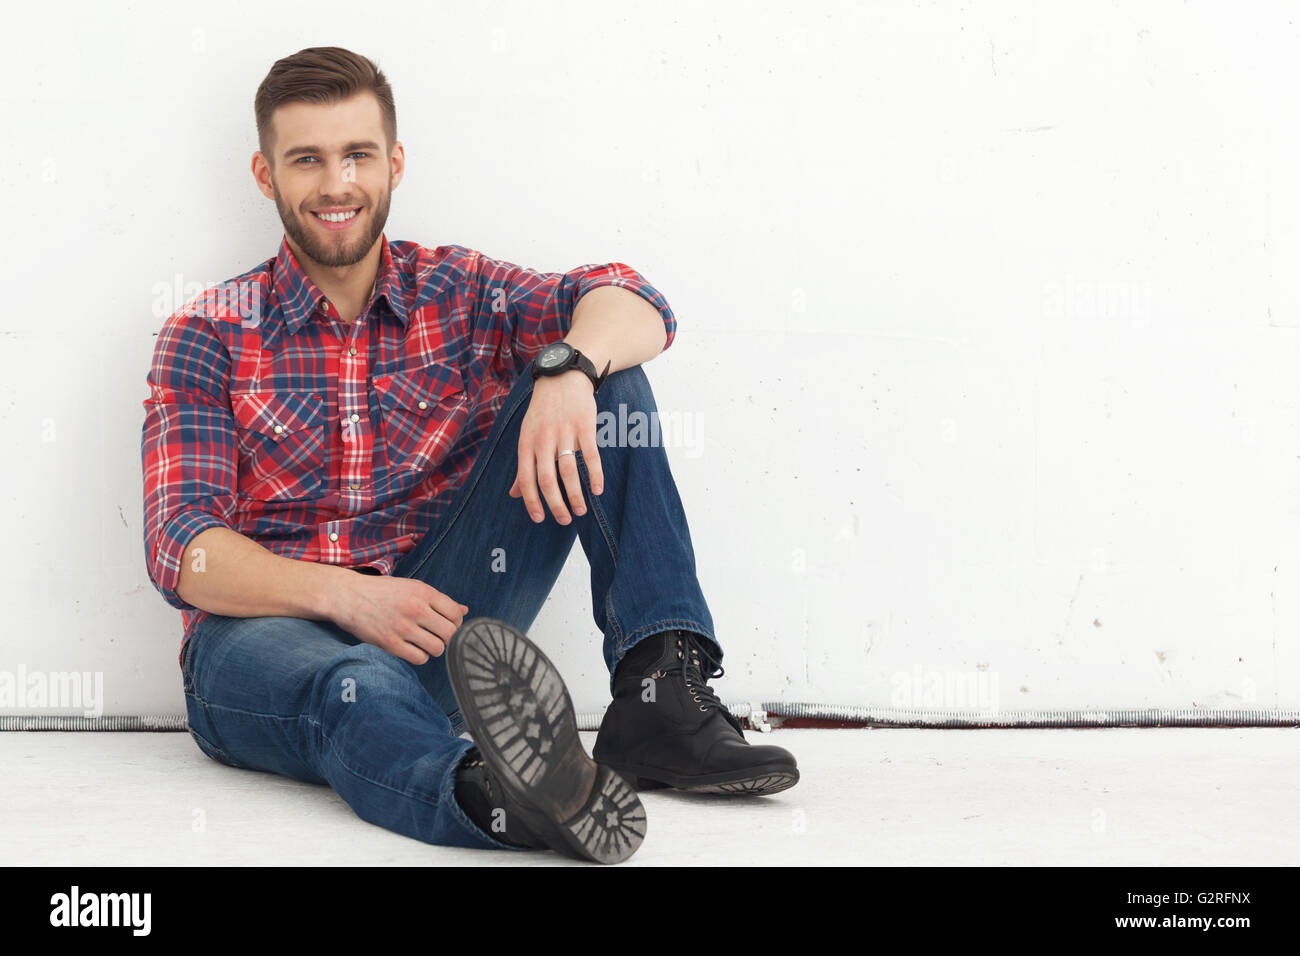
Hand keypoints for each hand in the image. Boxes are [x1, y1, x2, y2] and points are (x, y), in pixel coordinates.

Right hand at [331, 572, 467, 664]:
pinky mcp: (390, 643)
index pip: (455, 614)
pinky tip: (413, 649)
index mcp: (424, 592)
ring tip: (425, 643)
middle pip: (450, 633)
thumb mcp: (412, 587)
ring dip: (435, 648)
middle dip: (448, 637)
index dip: (457, 623)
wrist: (347, 596)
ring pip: (437, 648)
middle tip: (438, 636)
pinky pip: (419, 658)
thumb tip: (464, 610)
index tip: (448, 625)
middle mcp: (416, 609)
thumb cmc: (382, 591)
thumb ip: (439, 599)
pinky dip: (420, 656)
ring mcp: (403, 627)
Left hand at [509, 370, 604, 523]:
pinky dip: (595, 475)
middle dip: (555, 504)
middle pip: (548, 479)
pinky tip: (598, 490)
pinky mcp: (584, 426)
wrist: (563, 377)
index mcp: (526, 442)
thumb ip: (523, 465)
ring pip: (569, 471)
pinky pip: (591, 456)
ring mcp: (564, 432)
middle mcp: (543, 439)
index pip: (526, 478)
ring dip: (575, 495)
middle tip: (564, 520)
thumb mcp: (527, 434)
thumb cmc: (543, 410)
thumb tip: (514, 494)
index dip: (531, 501)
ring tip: (580, 511)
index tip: (539, 519)